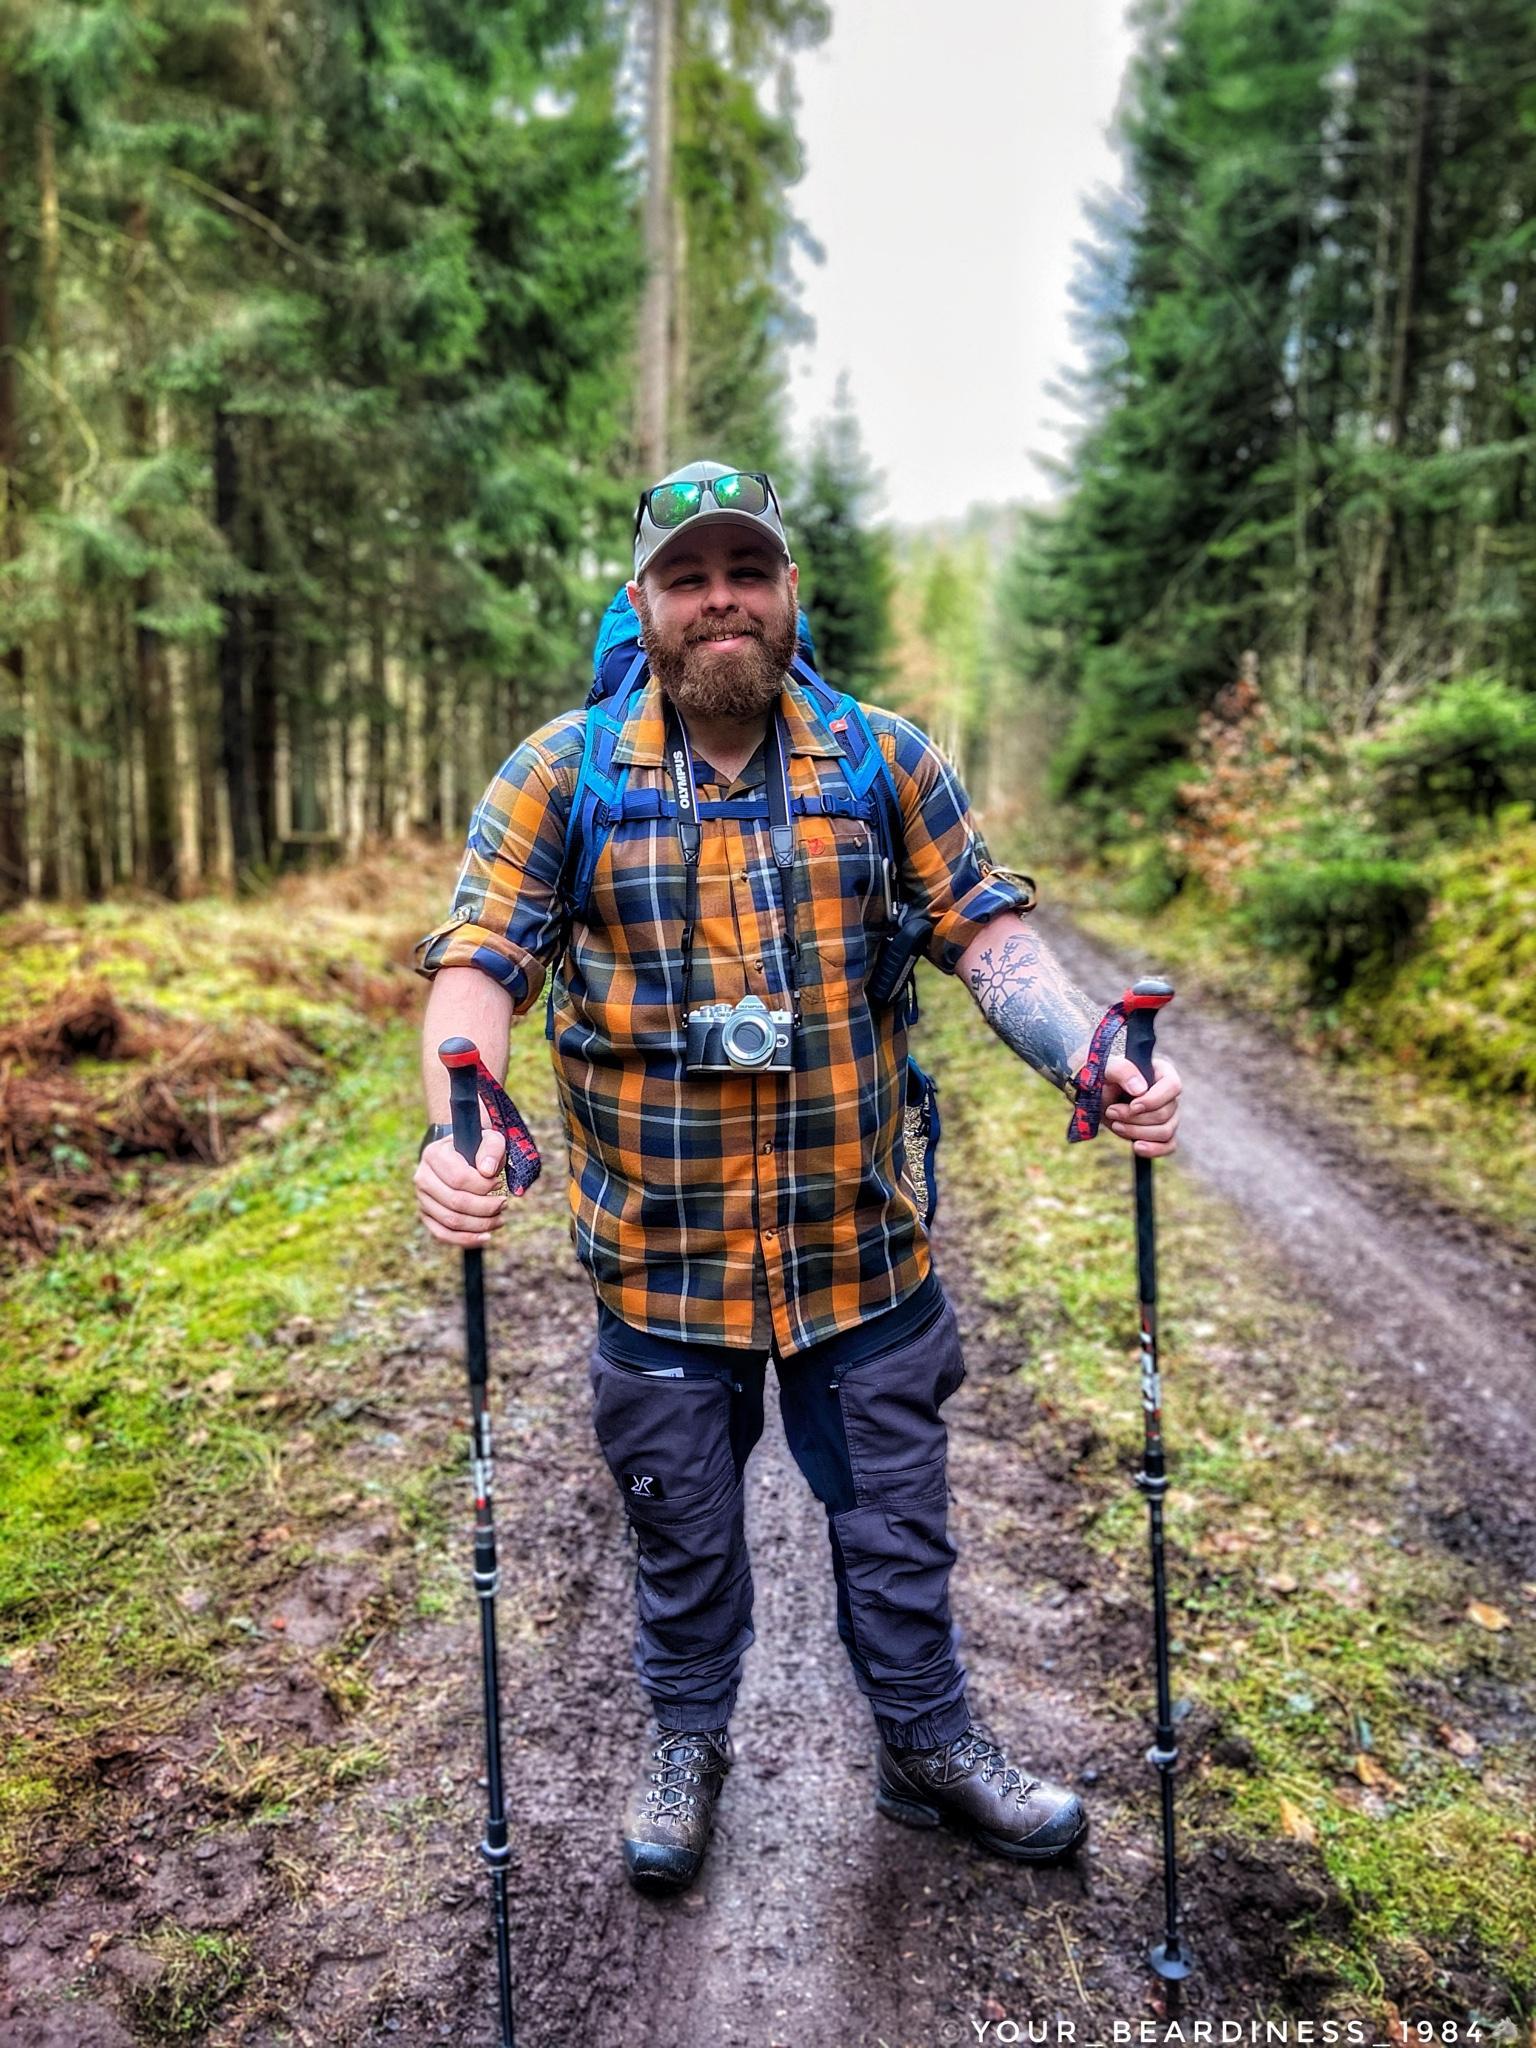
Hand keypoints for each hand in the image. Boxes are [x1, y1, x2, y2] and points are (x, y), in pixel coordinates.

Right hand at [413, 1126, 510, 1246]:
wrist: (461, 1155)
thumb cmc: (478, 1148)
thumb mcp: (490, 1139)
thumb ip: (492, 1149)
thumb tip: (487, 1171)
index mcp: (434, 1154)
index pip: (459, 1178)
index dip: (483, 1186)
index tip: (499, 1184)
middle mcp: (422, 1177)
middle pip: (455, 1202)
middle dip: (486, 1207)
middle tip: (504, 1203)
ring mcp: (422, 1198)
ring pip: (451, 1221)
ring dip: (480, 1225)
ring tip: (499, 1218)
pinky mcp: (426, 1215)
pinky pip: (443, 1234)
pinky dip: (465, 1239)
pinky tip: (485, 1237)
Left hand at [1100, 1052, 1179, 1155]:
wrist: (1094, 1094)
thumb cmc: (1103, 1076)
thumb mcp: (1107, 1067)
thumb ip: (1122, 1070)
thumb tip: (1140, 1089)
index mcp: (1162, 1072)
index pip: (1173, 1087)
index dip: (1154, 1100)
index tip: (1132, 1106)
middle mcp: (1169, 1095)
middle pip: (1165, 1114)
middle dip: (1135, 1118)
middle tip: (1111, 1112)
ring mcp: (1168, 1115)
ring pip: (1165, 1132)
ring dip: (1137, 1132)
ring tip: (1115, 1125)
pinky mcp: (1160, 1133)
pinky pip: (1168, 1146)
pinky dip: (1153, 1149)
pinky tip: (1136, 1147)